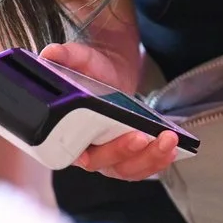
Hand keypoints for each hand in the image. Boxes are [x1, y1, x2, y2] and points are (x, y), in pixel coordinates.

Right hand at [39, 41, 178, 181]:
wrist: (111, 73)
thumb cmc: (89, 71)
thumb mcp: (78, 59)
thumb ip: (66, 56)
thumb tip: (51, 53)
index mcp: (66, 132)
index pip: (68, 151)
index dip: (78, 156)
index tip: (89, 153)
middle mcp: (87, 150)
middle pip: (102, 163)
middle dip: (122, 152)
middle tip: (140, 136)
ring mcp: (110, 157)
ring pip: (127, 169)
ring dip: (149, 159)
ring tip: (167, 141)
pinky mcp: (130, 156)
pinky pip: (142, 167)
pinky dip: (158, 161)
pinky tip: (171, 148)